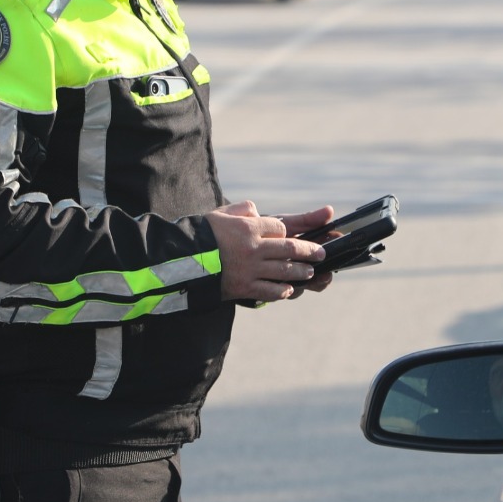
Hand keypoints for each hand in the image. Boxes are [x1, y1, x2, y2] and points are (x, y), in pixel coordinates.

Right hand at [207, 200, 329, 301]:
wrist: (181, 261)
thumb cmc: (202, 235)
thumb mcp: (220, 215)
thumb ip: (241, 210)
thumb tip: (255, 211)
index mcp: (249, 228)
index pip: (280, 227)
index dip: (288, 231)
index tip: (291, 234)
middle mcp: (254, 248)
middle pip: (290, 248)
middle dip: (309, 250)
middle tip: (321, 253)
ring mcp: (251, 269)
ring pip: (285, 270)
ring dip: (301, 271)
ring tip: (309, 271)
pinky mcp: (244, 288)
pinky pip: (270, 291)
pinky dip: (283, 291)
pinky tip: (290, 289)